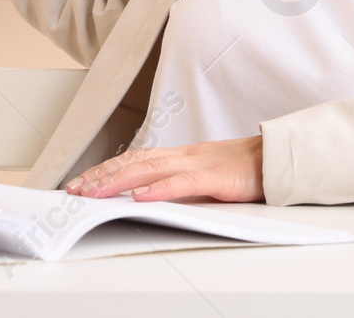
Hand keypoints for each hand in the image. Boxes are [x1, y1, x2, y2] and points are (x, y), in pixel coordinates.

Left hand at [63, 136, 264, 202]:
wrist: (278, 159)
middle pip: (134, 162)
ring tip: (93, 193)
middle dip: (101, 175)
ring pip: (149, 169)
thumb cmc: (245, 171)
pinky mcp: (215, 177)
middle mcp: (183, 155)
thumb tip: (150, 197)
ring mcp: (198, 164)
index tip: (83, 181)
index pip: (135, 159)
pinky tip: (139, 196)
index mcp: (181, 156)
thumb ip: (180, 183)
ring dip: (117, 181)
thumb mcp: (205, 177)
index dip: (106, 169)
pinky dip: (158, 189)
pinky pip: (182, 182)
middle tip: (75, 189)